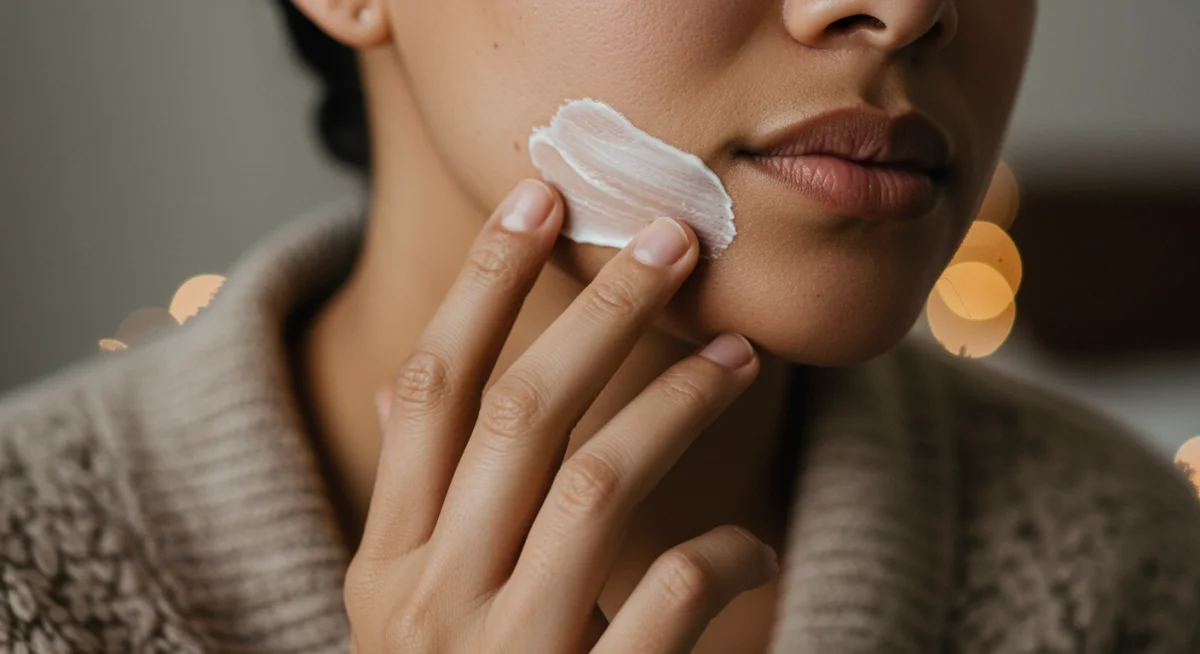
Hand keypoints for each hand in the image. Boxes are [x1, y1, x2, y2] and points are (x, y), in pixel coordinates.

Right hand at [346, 179, 778, 652]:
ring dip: (679, 402)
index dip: (483, 286)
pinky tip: (759, 547)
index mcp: (383, 564)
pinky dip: (728, 557)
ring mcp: (505, 653)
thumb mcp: (409, 611)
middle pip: (519, 411)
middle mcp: (429, 599)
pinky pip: (673, 592)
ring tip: (742, 357)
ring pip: (599, 479)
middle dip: (598, 311)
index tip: (538, 200)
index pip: (428, 389)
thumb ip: (427, 508)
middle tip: (672, 241)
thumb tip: (426, 384)